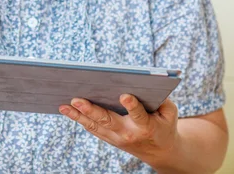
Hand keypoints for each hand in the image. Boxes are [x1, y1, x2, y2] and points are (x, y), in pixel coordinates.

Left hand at [59, 95, 178, 163]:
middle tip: (77, 99)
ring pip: (95, 125)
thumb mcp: (169, 112)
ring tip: (63, 105)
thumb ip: (161, 99)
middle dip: (92, 110)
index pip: (139, 115)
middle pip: (108, 121)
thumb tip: (145, 82)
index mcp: (147, 126)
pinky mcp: (108, 138)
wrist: (160, 152)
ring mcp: (116, 137)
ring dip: (78, 115)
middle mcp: (129, 133)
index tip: (125, 96)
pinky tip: (66, 109)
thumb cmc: (164, 125)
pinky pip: (91, 128)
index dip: (132, 106)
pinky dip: (78, 119)